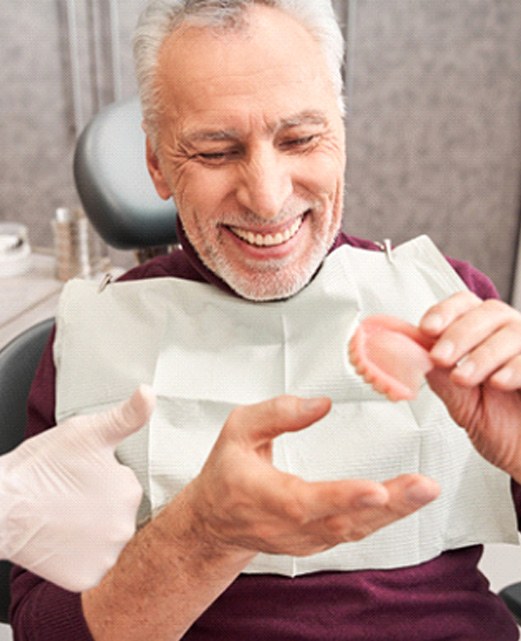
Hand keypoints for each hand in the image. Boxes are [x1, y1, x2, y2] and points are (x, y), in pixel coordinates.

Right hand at [0, 385, 154, 590]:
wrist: (0, 506)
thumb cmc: (39, 467)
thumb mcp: (86, 431)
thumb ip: (126, 416)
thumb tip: (149, 392)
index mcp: (130, 491)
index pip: (124, 484)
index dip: (100, 478)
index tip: (79, 477)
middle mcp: (126, 527)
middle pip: (118, 513)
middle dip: (99, 505)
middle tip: (69, 498)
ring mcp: (107, 556)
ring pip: (106, 539)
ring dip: (92, 531)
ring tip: (63, 517)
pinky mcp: (87, 579)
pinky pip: (92, 566)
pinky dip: (79, 557)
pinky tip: (62, 541)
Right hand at [184, 395, 439, 556]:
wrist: (214, 522)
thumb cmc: (226, 472)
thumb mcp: (238, 430)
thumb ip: (276, 413)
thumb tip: (322, 404)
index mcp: (262, 496)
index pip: (304, 501)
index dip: (341, 497)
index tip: (376, 489)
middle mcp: (286, 526)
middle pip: (341, 521)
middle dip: (388, 505)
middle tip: (424, 486)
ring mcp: (303, 540)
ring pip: (354, 530)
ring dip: (394, 512)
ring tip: (425, 490)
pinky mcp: (317, 542)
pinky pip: (354, 532)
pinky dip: (384, 518)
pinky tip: (408, 500)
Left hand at [421, 292, 520, 480]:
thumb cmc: (500, 428)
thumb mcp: (460, 402)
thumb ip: (440, 375)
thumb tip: (410, 352)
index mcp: (483, 336)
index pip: (464, 305)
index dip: (444, 312)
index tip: (426, 329)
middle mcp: (509, 336)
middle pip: (487, 313)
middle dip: (458, 334)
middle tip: (440, 357)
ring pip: (511, 331)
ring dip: (481, 354)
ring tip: (464, 378)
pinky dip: (514, 366)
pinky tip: (499, 381)